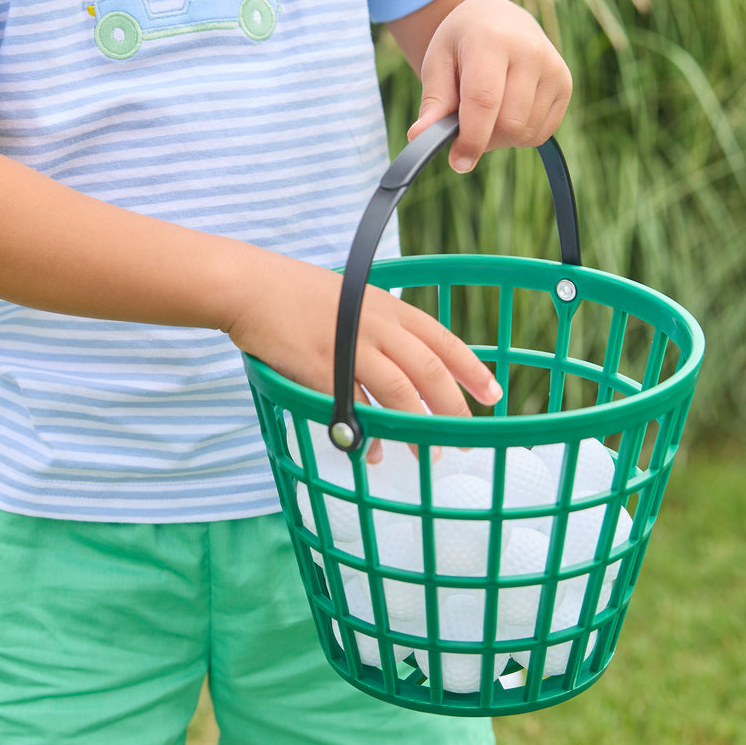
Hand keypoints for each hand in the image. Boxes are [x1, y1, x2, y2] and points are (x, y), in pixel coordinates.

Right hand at [224, 251, 502, 435]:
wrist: (251, 286)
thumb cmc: (297, 295)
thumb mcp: (350, 301)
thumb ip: (376, 331)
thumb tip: (397, 374)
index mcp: (386, 307)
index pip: (441, 338)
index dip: (471, 368)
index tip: (494, 394)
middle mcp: (375, 325)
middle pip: (428, 369)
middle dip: (451, 408)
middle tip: (465, 439)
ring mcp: (349, 346)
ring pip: (399, 390)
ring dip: (416, 427)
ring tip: (426, 457)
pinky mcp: (320, 368)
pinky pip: (352, 407)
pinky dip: (368, 434)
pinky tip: (373, 454)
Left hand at [407, 0, 571, 172]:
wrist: (498, 18)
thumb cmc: (462, 43)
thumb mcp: (438, 62)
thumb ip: (433, 101)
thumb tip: (419, 137)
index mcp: (492, 40)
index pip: (485, 100)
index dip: (472, 138)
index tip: (458, 163)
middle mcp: (530, 51)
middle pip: (509, 122)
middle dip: (483, 140)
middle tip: (464, 131)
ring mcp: (553, 68)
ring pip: (526, 132)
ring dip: (500, 139)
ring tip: (485, 114)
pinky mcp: (565, 84)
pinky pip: (541, 133)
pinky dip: (519, 136)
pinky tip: (506, 113)